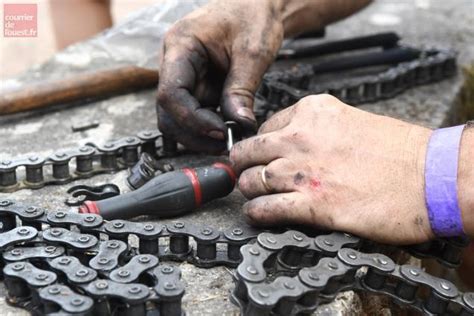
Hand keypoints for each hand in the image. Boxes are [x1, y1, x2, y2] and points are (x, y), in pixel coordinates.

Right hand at [157, 0, 283, 152]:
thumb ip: (241, 89)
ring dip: (200, 133)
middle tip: (225, 143)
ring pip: (178, 117)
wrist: (257, 5)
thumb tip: (239, 125)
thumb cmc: (253, 16)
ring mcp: (183, 75)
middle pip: (169, 111)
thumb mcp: (252, 52)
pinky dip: (208, 126)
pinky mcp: (196, 85)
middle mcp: (174, 63)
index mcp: (180, 46)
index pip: (171, 94)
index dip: (193, 120)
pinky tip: (229, 128)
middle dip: (194, 133)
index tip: (221, 132)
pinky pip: (194, 113)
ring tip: (230, 137)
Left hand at [230, 94, 433, 244]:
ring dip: (249, 191)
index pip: (267, 126)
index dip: (262, 145)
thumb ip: (319, 131)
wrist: (433, 177)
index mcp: (313, 112)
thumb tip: (297, 147)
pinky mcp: (312, 204)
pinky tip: (259, 215)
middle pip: (249, 151)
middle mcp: (301, 137)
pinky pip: (265, 208)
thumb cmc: (401, 152)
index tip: (263, 156)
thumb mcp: (352, 122)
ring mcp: (303, 171)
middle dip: (244, 166)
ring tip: (254, 197)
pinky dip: (257, 214)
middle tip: (246, 175)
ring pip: (251, 180)